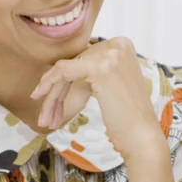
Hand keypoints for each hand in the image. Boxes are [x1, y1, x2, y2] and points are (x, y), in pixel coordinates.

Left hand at [30, 37, 165, 161]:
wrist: (142, 137)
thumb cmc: (128, 119)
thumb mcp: (112, 86)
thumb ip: (92, 72)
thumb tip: (63, 68)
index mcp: (123, 45)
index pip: (84, 58)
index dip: (66, 79)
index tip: (53, 100)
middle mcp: (118, 44)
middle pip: (74, 63)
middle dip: (57, 90)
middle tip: (47, 116)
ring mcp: (109, 54)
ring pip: (66, 70)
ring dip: (52, 95)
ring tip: (45, 119)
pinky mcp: (99, 68)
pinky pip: (63, 71)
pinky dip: (49, 84)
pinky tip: (39, 98)